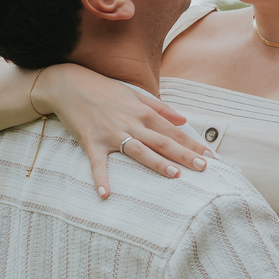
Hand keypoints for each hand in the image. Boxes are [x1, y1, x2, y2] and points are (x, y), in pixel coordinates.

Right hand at [36, 62, 208, 198]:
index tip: (210, 156)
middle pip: (161, 142)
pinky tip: (106, 194)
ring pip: (138, 151)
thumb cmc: (103, 89)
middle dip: (184, 155)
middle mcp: (130, 123)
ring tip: (174, 175)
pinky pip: (98, 164)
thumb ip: (160, 108)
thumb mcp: (134, 93)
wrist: (68, 84)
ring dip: (156, 163)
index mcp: (142, 112)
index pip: (172, 131)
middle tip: (203, 168)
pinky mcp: (91, 142)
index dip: (192, 144)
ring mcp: (110, 134)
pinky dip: (101, 179)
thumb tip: (183, 119)